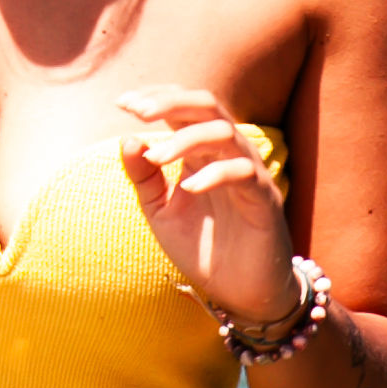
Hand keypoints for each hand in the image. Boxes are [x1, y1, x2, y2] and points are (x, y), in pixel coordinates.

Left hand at [116, 87, 298, 329]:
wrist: (239, 291)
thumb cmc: (201, 246)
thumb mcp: (160, 210)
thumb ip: (143, 177)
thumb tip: (127, 138)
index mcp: (201, 150)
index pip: (184, 106)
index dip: (156, 96)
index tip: (123, 104)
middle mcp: (227, 153)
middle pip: (206, 104)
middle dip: (170, 102)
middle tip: (138, 112)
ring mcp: (249, 172)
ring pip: (224, 132)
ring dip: (185, 139)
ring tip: (155, 159)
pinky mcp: (264, 198)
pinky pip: (244, 172)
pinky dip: (214, 174)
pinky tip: (188, 188)